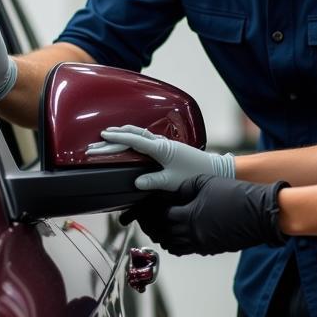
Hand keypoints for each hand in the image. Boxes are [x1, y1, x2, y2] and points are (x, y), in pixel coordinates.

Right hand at [86, 125, 234, 189]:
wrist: (215, 169)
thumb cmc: (195, 175)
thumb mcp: (172, 182)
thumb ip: (153, 181)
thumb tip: (136, 182)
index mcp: (161, 149)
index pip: (134, 140)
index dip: (117, 138)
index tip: (103, 136)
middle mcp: (162, 143)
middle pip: (135, 134)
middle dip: (117, 135)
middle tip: (101, 137)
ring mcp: (165, 144)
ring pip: (141, 135)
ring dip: (126, 134)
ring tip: (112, 135)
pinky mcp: (169, 148)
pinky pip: (147, 139)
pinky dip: (135, 138)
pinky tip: (132, 141)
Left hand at [121, 175, 288, 255]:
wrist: (261, 212)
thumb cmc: (236, 194)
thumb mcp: (206, 182)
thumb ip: (184, 187)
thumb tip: (170, 192)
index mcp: (189, 216)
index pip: (159, 216)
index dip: (149, 211)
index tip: (143, 206)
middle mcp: (192, 234)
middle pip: (162, 234)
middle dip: (151, 226)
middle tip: (145, 218)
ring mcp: (202, 244)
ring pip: (172, 246)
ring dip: (162, 237)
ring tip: (158, 227)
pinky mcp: (211, 248)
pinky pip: (186, 250)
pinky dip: (176, 244)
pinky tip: (176, 235)